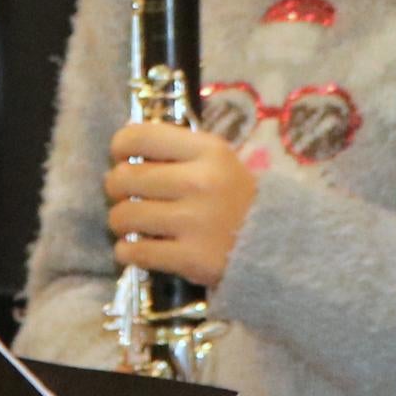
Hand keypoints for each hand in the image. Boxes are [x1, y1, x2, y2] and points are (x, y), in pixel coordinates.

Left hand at [104, 122, 258, 285]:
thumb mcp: (219, 162)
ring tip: (130, 226)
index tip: (121, 158)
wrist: (280, 249)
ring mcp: (195, 221)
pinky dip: (127, 252)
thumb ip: (178, 152)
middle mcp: (200, 181)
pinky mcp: (191, 258)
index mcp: (208, 150)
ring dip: (119, 222)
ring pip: (124, 216)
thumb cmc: (239, 201)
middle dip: (115, 188)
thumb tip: (124, 150)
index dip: (120, 147)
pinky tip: (135, 250)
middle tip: (122, 196)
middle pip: (126, 178)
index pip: (141, 136)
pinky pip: (136, 252)